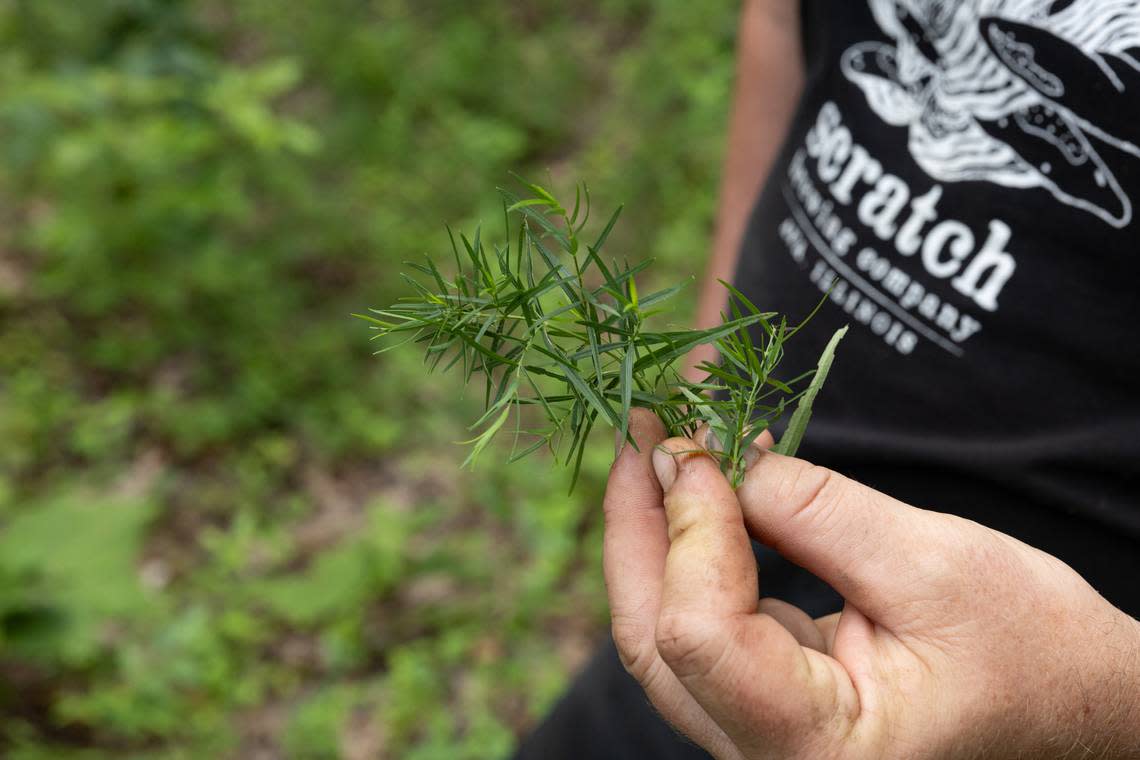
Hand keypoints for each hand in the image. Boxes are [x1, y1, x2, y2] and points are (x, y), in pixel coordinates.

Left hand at [604, 410, 1139, 758]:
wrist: (1070, 700)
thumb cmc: (1030, 647)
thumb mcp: (932, 564)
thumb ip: (815, 512)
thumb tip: (715, 462)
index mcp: (817, 748)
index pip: (701, 633)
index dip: (688, 528)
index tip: (699, 445)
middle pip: (653, 642)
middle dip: (636, 526)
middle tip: (642, 431)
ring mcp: (760, 736)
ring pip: (662, 639)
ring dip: (649, 537)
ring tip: (653, 451)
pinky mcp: (766, 703)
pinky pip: (700, 629)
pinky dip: (688, 556)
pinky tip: (695, 495)